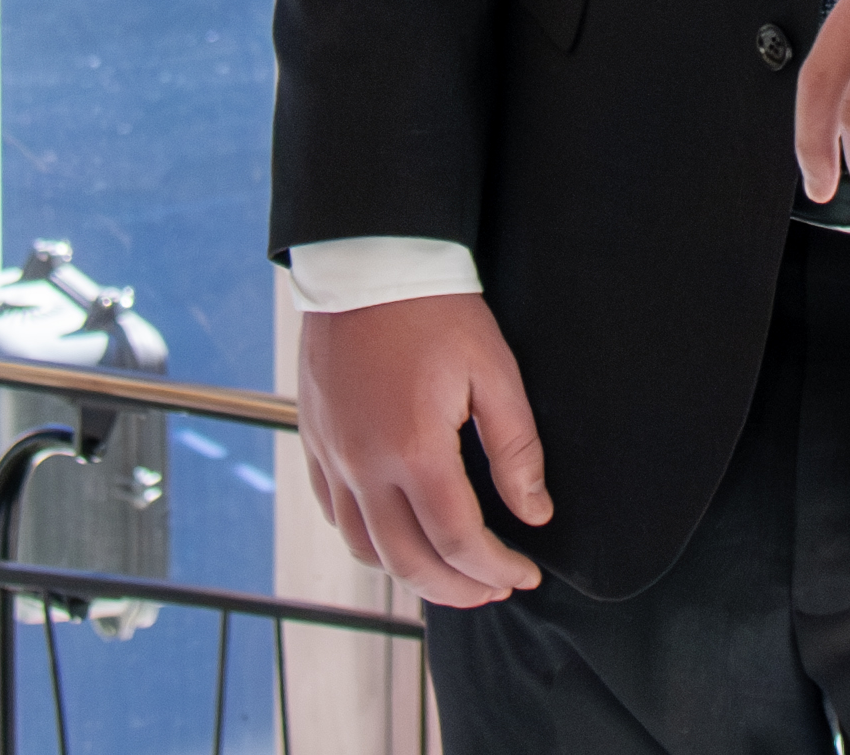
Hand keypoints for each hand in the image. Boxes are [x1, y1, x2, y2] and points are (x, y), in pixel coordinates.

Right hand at [296, 292, 550, 607]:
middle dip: (457, 588)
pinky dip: (369, 542)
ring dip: (411, 574)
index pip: (458, 541)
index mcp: (414, 449)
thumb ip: (516, 448)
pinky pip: (336, 515)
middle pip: (408, 562)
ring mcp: (333, 456)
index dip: (495, 569)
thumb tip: (534, 512)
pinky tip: (398, 537)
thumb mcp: (495, 370)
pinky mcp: (314, 443)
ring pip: (365, 549)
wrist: (368, 262)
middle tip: (494, 588)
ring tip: (452, 573)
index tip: (523, 574)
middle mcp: (364, 465)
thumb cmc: (437, 309)